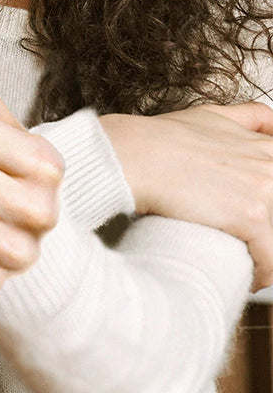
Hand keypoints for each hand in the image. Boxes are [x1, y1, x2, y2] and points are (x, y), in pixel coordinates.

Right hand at [101, 103, 272, 290]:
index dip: (267, 203)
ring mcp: (264, 190)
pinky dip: (262, 274)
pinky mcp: (251, 217)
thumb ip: (248, 117)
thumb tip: (271, 122)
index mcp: (265, 147)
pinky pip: (271, 260)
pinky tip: (249, 277)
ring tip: (248, 264)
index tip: (255, 217)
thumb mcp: (210, 115)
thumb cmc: (160, 138)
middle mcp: (270, 166)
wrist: (133, 154)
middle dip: (266, 230)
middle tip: (248, 240)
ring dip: (266, 253)